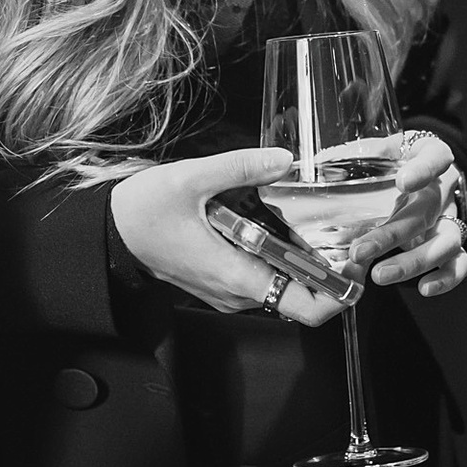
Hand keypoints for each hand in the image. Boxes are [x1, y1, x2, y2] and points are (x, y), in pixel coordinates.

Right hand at [111, 147, 344, 325]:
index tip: (357, 261)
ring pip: (284, 285)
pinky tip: (288, 225)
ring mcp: (228, 290)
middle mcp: (237, 293)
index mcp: (237, 275)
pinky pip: (266, 276)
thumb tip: (286, 158)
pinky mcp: (222, 280)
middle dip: (331, 269)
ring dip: (308, 262)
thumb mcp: (191, 178)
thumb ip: (242, 167)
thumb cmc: (143, 211)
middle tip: (349, 232)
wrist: (108, 231)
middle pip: (303, 295)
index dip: (341, 291)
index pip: (306, 308)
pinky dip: (285, 257)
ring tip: (324, 224)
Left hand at [353, 131, 466, 299]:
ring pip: (446, 241)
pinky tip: (424, 288)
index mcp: (428, 156)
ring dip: (414, 262)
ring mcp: (450, 218)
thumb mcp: (375, 150)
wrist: (417, 175)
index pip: (434, 156)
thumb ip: (353, 156)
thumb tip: (308, 165)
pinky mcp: (454, 244)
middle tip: (361, 250)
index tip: (402, 182)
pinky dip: (446, 278)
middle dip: (393, 234)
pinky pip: (461, 263)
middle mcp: (442, 189)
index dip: (422, 170)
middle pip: (427, 211)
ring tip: (380, 274)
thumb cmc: (390, 162)